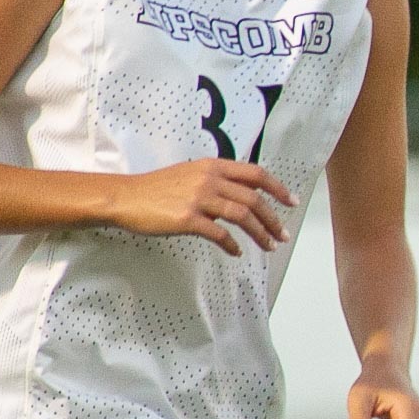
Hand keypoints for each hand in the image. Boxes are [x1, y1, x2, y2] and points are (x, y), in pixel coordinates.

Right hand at [107, 159, 296, 255]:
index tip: (291, 202)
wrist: (127, 197)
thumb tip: (242, 195)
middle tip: (283, 234)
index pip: (256, 174)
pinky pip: (220, 234)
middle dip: (273, 218)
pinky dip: (232, 245)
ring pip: (242, 216)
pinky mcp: (188, 219)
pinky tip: (236, 252)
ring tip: (269, 245)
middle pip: (254, 198)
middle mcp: (209, 179)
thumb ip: (217, 181)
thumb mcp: (191, 174)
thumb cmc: (158, 189)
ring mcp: (199, 198)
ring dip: (260, 233)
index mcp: (213, 166)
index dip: (277, 188)